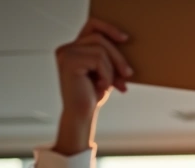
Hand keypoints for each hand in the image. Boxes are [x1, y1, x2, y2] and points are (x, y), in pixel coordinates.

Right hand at [52, 19, 132, 154]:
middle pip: (100, 38)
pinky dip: (107, 75)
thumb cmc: (92, 95)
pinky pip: (98, 60)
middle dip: (118, 57)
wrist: (82, 114)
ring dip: (112, 69)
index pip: (92, 25)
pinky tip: (102, 86)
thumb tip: (126, 42)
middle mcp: (66, 48)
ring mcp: (65, 53)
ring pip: (101, 50)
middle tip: (128, 74)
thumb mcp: (106, 72)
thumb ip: (109, 57)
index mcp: (74, 48)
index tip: (125, 38)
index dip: (109, 28)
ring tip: (112, 84)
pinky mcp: (68, 61)